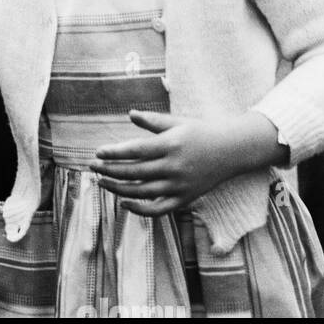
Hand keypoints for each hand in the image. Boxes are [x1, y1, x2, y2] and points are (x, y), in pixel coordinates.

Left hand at [91, 109, 285, 216]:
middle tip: (92, 166)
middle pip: (136, 172)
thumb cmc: (200, 132)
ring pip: (143, 192)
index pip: (137, 151)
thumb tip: (130, 114)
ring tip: (102, 182)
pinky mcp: (185, 199)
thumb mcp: (176, 122)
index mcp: (170, 145)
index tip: (97, 152)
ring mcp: (180, 186)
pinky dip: (140, 210)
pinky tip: (123, 203)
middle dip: (111, 170)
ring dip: (119, 189)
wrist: (231, 151)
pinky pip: (159, 209)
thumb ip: (152, 120)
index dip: (115, 153)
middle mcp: (174, 167)